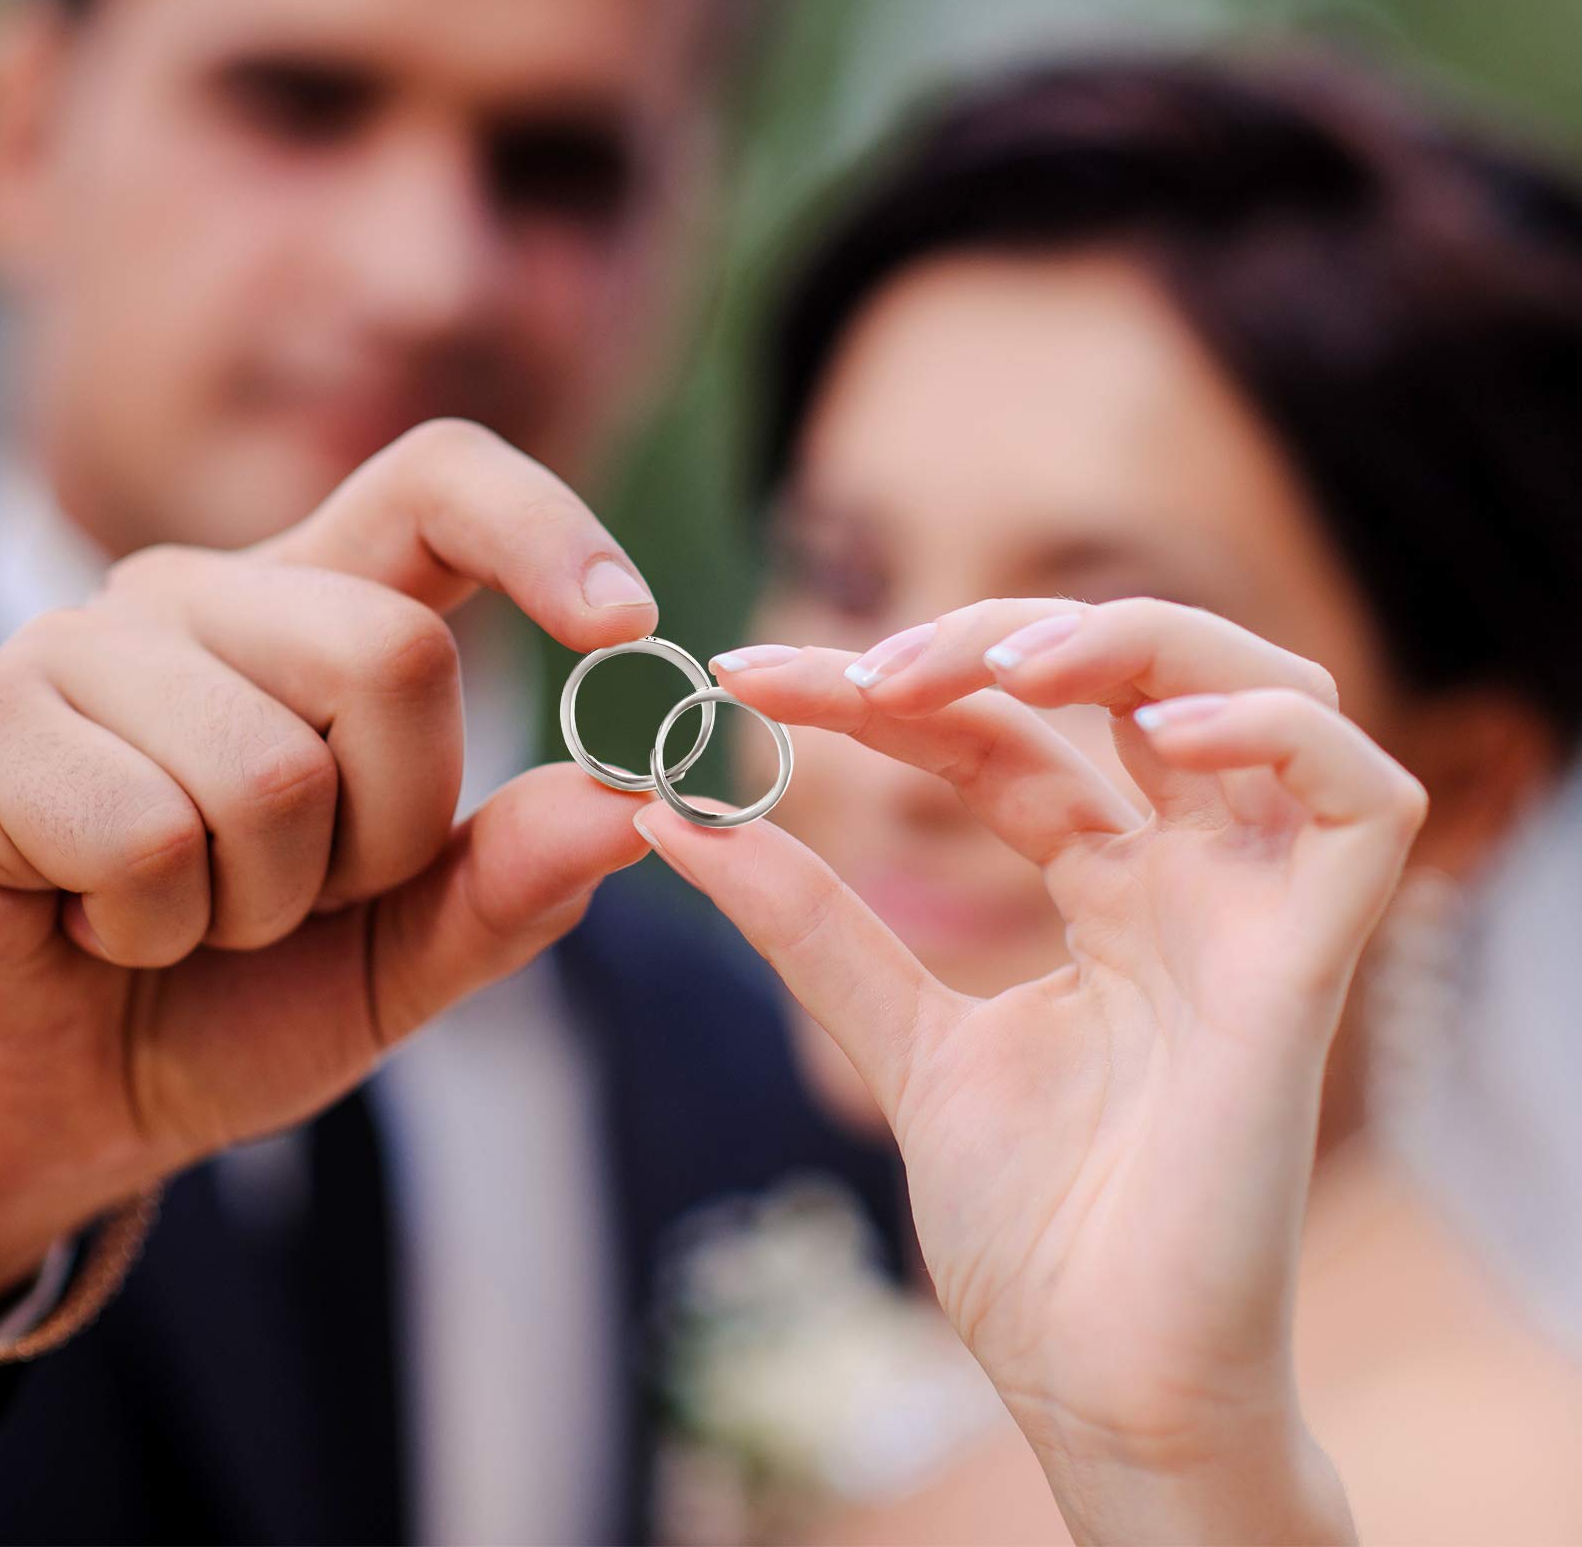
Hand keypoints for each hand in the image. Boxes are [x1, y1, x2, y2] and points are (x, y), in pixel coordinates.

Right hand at [0, 419, 655, 1297]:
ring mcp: (82, 648)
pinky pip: (151, 835)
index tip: (627, 625)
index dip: (541, 529)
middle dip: (390, 830)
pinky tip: (97, 925)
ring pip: (275, 766)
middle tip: (307, 897)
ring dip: (261, 902)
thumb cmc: (217, 1008)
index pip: (436, 484)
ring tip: (188, 918)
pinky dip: (156, 928)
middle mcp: (202, 599)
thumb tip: (631, 799)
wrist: (40, 1106)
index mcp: (315, 620)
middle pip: (394, 652)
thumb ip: (508, 882)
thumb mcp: (396, 960)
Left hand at [634, 597, 1426, 1543]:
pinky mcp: (1314, 966)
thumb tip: (674, 816)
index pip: (1004, 737)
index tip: (752, 679)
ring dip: (1135, 645)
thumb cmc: (1032, 1234)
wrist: (1102, 1389)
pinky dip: (1270, 731)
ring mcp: (1257, 915)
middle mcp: (1192, 883)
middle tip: (864, 672)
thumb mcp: (899, 1042)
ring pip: (1265, 694)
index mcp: (1110, 895)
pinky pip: (1357, 798)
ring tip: (1004, 665)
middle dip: (997, 643)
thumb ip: (811, 926)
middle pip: (1130, 683)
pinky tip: (1154, 730)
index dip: (890, 693)